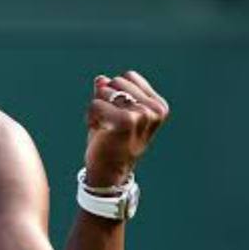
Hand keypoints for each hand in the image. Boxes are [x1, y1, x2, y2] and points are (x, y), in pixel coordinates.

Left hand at [83, 70, 169, 187]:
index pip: (128, 76)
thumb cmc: (111, 141)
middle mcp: (155, 109)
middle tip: (109, 123)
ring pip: (104, 91)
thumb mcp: (112, 112)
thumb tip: (100, 78)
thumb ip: (108, 93)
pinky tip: (99, 132)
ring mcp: (143, 114)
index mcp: (158, 105)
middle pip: (116, 81)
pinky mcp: (126, 121)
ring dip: (97, 109)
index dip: (115, 92)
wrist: (109, 172)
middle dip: (104, 99)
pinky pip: (96, 103)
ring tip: (105, 128)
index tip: (117, 115)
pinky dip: (90, 117)